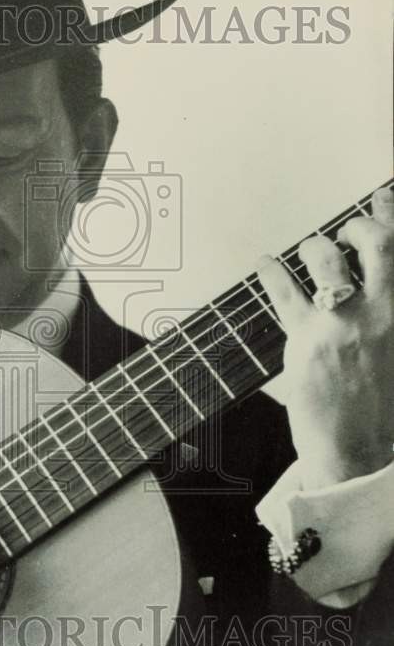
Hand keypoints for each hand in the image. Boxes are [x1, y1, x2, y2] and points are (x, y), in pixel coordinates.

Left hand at [258, 186, 393, 490]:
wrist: (359, 449)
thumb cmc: (379, 406)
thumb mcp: (393, 350)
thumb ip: (386, 314)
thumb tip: (368, 286)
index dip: (391, 214)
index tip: (383, 197)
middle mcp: (385, 312)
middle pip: (377, 243)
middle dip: (359, 225)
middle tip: (346, 228)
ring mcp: (346, 323)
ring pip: (327, 259)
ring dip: (315, 247)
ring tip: (308, 249)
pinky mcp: (309, 338)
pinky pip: (284, 290)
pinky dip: (271, 271)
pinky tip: (264, 262)